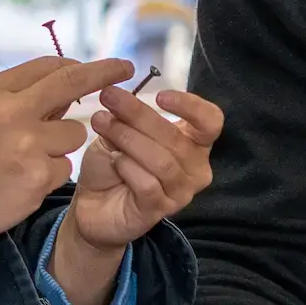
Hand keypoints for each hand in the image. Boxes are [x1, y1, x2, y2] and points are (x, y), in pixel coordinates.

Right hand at [0, 57, 124, 238]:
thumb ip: (21, 95)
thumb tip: (68, 89)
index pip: (50, 68)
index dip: (84, 65)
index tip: (108, 65)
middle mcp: (13, 112)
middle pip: (71, 85)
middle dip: (104, 72)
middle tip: (127, 68)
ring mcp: (28, 146)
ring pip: (73, 135)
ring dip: (61, 144)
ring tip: (30, 157)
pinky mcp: (39, 178)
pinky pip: (64, 168)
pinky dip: (51, 172)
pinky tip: (26, 178)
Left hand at [48, 80, 224, 304]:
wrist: (94, 207)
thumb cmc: (115, 165)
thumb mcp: (120, 133)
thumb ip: (126, 117)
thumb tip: (116, 93)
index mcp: (194, 144)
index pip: (211, 121)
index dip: (191, 106)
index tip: (160, 96)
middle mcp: (196, 169)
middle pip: (175, 137)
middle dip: (139, 114)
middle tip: (108, 98)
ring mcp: (181, 193)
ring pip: (162, 161)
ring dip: (129, 138)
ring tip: (102, 124)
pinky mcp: (160, 211)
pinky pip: (148, 185)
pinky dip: (128, 168)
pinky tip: (114, 160)